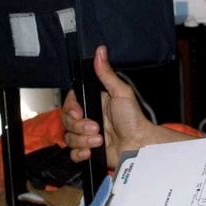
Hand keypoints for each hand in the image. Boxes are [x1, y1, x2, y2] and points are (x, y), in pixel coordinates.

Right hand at [62, 45, 152, 168]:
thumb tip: (100, 52)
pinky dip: (81, 153)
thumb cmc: (134, 119)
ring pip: (69, 137)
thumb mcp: (121, 92)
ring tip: (100, 139)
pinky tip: (92, 150)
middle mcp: (89, 118)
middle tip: (96, 127)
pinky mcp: (88, 150)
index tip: (79, 112)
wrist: (138, 144)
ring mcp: (87, 135)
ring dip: (83, 140)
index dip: (71, 108)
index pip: (71, 102)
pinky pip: (73, 153)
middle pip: (67, 121)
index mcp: (95, 102)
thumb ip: (106, 74)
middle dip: (80, 126)